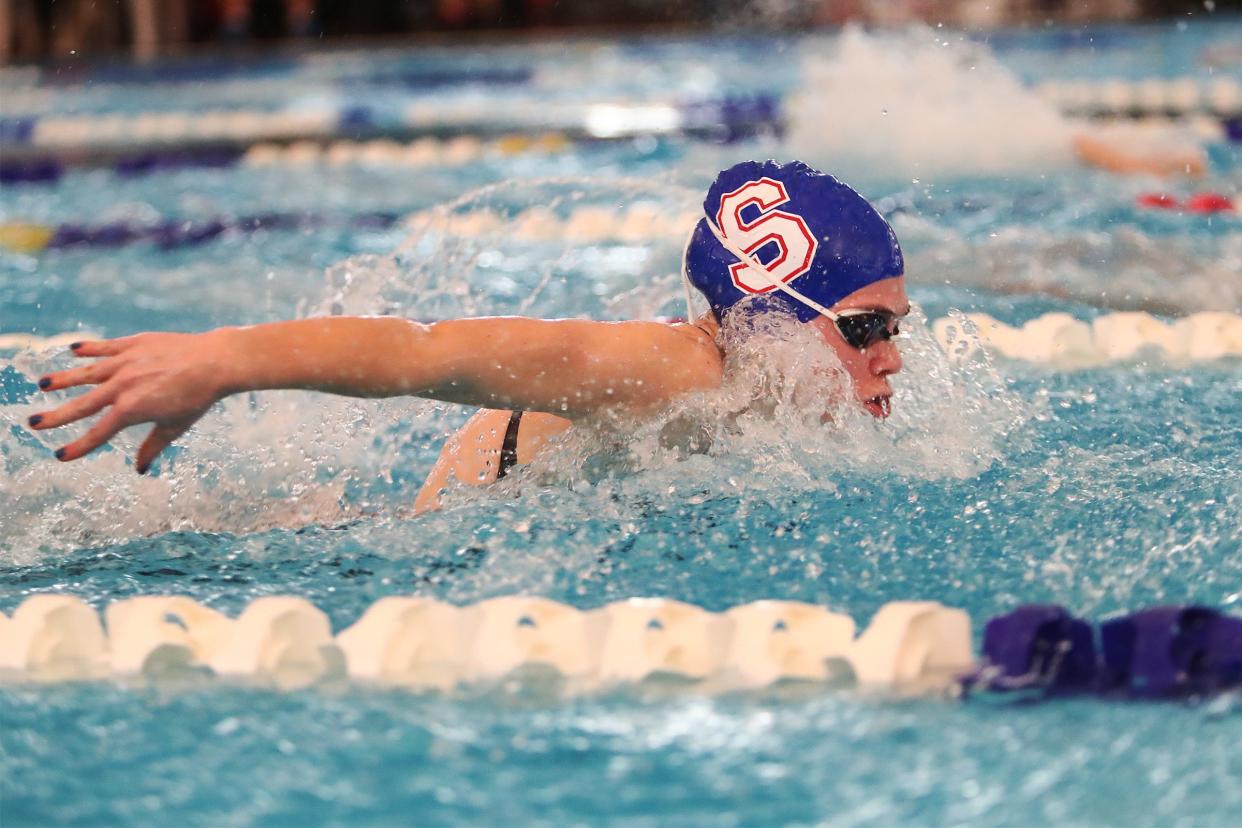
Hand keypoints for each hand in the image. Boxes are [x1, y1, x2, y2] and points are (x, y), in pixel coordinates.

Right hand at [27, 330, 235, 472]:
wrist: (215, 362)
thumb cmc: (198, 398)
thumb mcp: (175, 426)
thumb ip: (153, 447)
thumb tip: (139, 468)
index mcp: (132, 409)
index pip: (99, 433)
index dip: (79, 446)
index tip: (60, 455)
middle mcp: (123, 386)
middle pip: (82, 405)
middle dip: (56, 415)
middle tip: (32, 422)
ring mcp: (126, 362)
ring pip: (87, 372)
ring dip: (64, 379)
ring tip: (43, 384)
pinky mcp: (134, 344)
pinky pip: (106, 347)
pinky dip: (90, 349)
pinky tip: (74, 350)